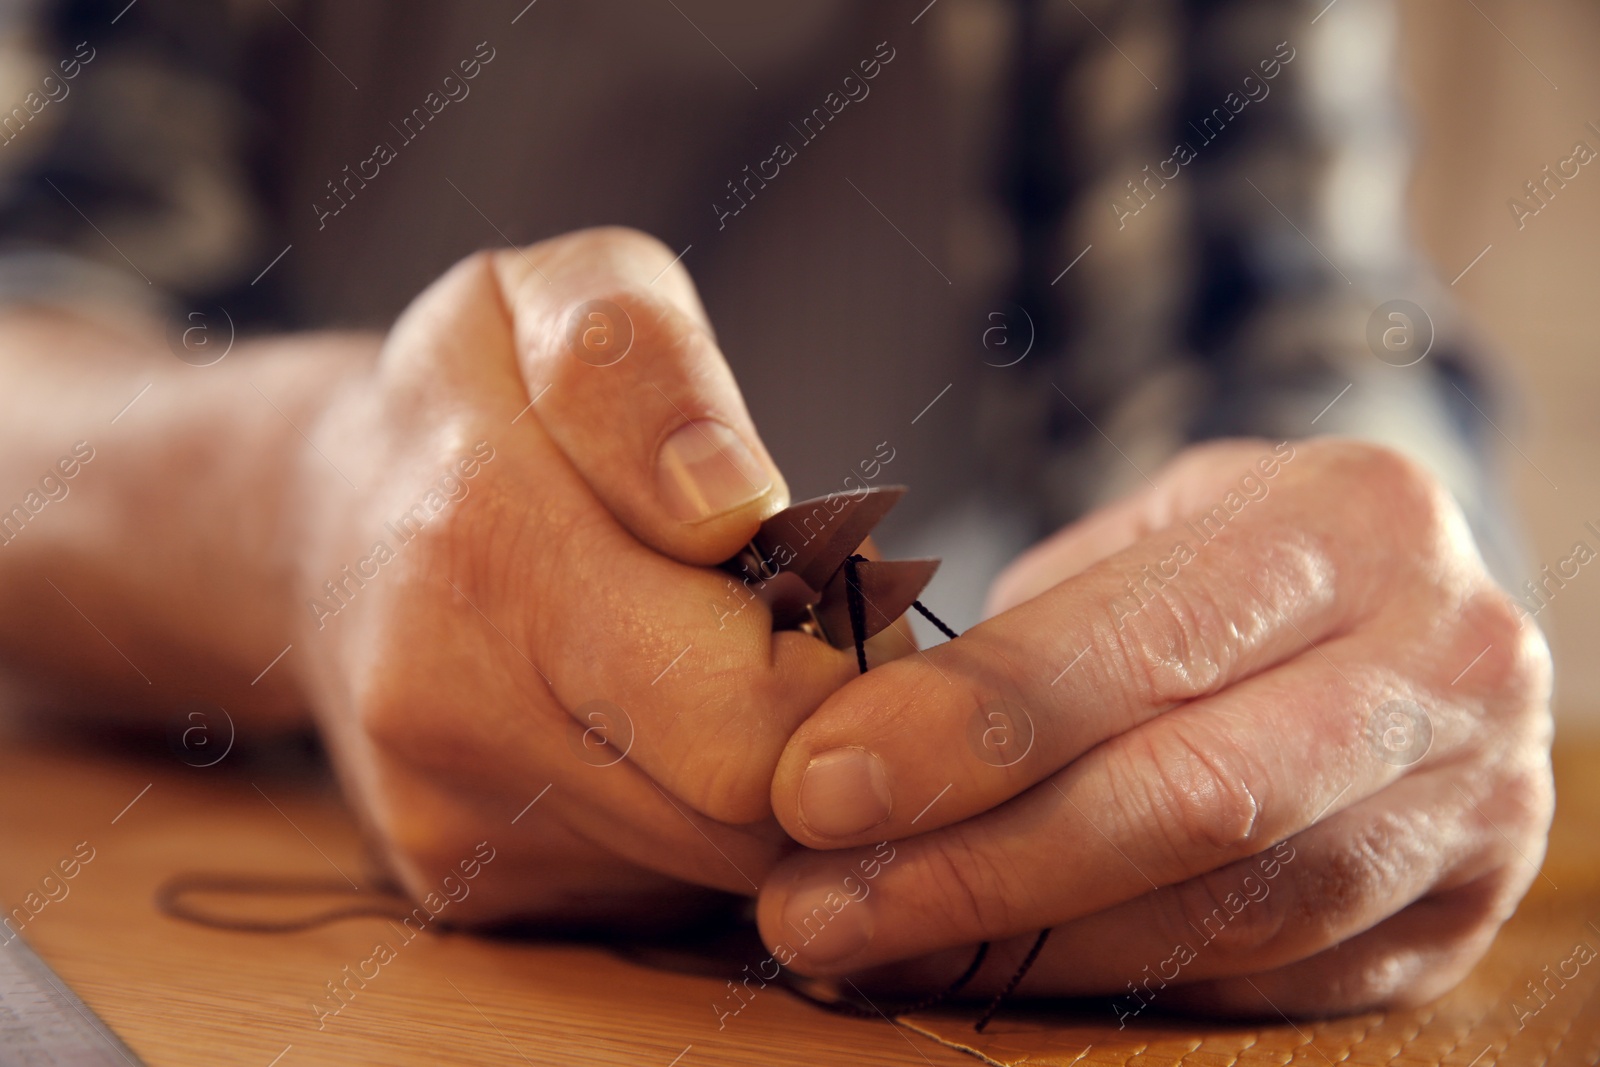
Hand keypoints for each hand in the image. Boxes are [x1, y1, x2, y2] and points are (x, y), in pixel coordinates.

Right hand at [289, 228, 867, 925]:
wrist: (323, 527)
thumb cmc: (478, 400)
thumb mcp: (560, 297)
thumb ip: (646, 370)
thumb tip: (729, 506)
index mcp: (483, 544)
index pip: (752, 697)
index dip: (839, 654)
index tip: (825, 579)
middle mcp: (448, 712)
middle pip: (749, 806)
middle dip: (821, 725)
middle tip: (798, 631)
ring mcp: (449, 822)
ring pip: (718, 865)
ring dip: (766, 773)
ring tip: (722, 664)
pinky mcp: (465, 889)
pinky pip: (657, 887)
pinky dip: (692, 814)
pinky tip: (652, 728)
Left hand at [756, 439, 1552, 1016]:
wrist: (1408, 605)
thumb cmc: (1230, 563)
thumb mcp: (1137, 539)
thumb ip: (1024, 639)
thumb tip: (846, 761)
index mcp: (1351, 523)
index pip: (1143, 645)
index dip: (969, 729)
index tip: (816, 788)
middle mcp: (1444, 661)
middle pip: (1194, 801)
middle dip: (976, 868)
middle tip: (811, 909)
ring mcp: (1476, 802)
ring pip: (1230, 917)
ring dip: (1025, 949)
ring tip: (871, 946)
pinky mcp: (1459, 916)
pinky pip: (1268, 981)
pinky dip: (1111, 985)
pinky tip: (993, 971)